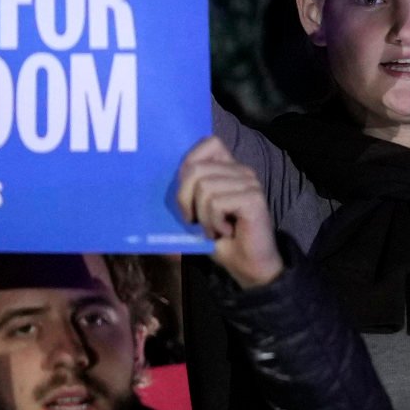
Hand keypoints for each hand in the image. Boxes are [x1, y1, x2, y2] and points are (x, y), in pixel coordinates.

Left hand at [177, 134, 280, 288]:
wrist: (249, 266)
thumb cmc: (222, 240)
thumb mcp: (197, 212)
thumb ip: (188, 191)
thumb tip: (156, 180)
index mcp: (230, 169)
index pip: (209, 143)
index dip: (189, 166)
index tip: (188, 197)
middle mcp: (242, 171)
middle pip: (196, 168)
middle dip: (186, 199)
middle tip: (196, 221)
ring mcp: (250, 183)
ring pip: (204, 187)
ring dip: (203, 216)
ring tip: (215, 228)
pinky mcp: (253, 198)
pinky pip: (216, 203)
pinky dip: (213, 222)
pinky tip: (226, 232)